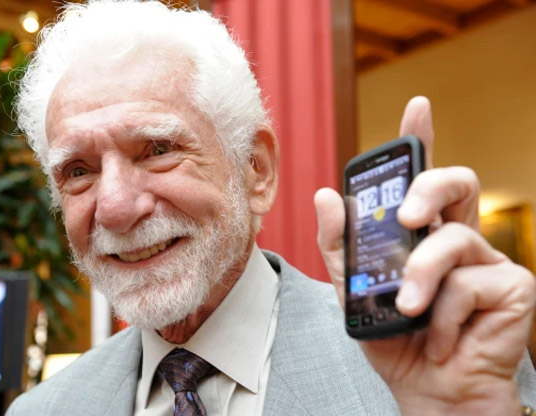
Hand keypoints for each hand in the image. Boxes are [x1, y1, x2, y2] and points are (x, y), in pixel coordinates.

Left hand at [314, 96, 535, 414]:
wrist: (427, 389)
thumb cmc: (395, 338)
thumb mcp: (355, 291)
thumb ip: (341, 246)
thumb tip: (326, 195)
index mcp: (423, 235)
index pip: (422, 179)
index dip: (421, 141)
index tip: (417, 107)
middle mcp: (458, 239)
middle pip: (457, 184)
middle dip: (429, 188)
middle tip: (406, 216)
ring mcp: (488, 261)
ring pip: (454, 240)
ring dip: (420, 277)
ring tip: (405, 309)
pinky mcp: (512, 287)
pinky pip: (468, 285)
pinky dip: (442, 315)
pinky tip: (440, 338)